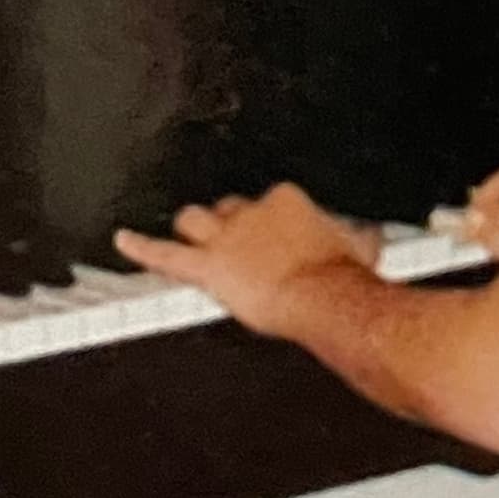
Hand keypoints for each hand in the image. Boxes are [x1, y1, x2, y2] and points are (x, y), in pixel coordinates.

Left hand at [113, 183, 378, 331]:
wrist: (327, 296)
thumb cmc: (344, 276)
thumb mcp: (362, 246)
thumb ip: (358, 237)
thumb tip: (373, 236)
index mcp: (288, 200)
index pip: (268, 201)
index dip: (266, 221)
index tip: (274, 237)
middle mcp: (253, 211)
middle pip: (228, 207)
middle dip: (228, 222)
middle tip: (233, 242)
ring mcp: (228, 237)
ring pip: (194, 220)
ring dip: (191, 228)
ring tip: (186, 235)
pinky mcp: (210, 266)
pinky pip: (166, 254)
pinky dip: (142, 247)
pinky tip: (125, 240)